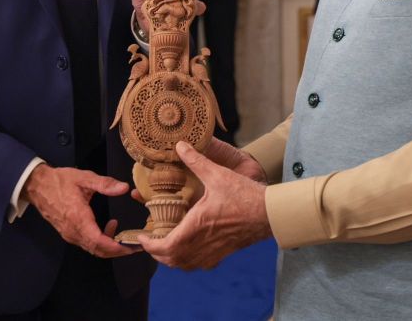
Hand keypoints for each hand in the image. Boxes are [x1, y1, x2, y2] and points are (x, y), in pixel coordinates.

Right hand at [22, 164, 140, 257]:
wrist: (37, 186)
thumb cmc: (60, 181)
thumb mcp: (85, 178)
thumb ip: (105, 184)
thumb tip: (124, 188)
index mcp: (78, 218)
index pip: (98, 241)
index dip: (115, 247)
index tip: (130, 247)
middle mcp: (73, 231)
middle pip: (96, 250)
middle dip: (116, 250)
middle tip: (133, 245)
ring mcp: (69, 234)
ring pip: (91, 248)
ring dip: (108, 246)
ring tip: (122, 234)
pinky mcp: (67, 233)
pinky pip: (85, 243)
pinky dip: (99, 242)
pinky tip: (108, 228)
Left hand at [138, 141, 271, 269]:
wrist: (269, 214)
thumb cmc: (245, 195)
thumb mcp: (218, 174)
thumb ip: (196, 160)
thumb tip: (180, 146)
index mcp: (197, 227)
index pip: (165, 247)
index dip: (149, 245)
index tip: (141, 236)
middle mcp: (203, 244)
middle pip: (171, 260)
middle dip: (157, 253)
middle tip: (150, 240)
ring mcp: (214, 251)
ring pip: (185, 265)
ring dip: (171, 258)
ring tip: (165, 244)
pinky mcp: (224, 253)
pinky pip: (199, 264)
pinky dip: (188, 260)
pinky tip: (189, 247)